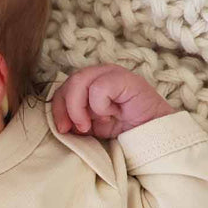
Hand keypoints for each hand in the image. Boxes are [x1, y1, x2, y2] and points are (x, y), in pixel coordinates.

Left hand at [52, 65, 174, 138]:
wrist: (150, 134)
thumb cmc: (122, 129)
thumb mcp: (91, 126)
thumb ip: (75, 120)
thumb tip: (60, 123)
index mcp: (89, 82)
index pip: (63, 87)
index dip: (58, 108)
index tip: (62, 129)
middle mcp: (99, 73)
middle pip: (69, 81)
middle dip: (66, 108)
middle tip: (75, 129)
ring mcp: (113, 73)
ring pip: (80, 80)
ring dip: (79, 108)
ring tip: (90, 125)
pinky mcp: (126, 79)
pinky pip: (99, 88)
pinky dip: (100, 105)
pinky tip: (111, 114)